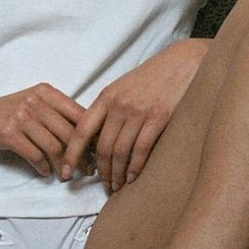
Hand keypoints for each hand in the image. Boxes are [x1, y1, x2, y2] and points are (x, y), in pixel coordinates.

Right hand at [0, 83, 85, 176]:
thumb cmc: (8, 112)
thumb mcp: (34, 104)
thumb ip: (57, 114)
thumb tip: (88, 138)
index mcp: (46, 92)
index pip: (78, 114)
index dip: (92, 136)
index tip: (98, 153)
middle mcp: (35, 101)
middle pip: (69, 133)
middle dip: (82, 156)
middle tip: (88, 171)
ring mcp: (21, 116)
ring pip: (54, 146)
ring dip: (63, 166)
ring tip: (66, 176)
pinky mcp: (8, 133)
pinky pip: (35, 155)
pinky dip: (44, 167)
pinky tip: (46, 173)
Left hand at [62, 39, 209, 191]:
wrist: (182, 63)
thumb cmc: (152, 77)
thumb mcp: (123, 87)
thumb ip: (109, 109)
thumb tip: (94, 138)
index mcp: (107, 97)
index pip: (82, 130)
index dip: (71, 154)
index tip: (66, 172)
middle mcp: (119, 105)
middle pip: (102, 147)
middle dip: (101, 172)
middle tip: (104, 185)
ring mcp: (139, 111)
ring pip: (120, 152)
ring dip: (117, 174)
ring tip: (117, 185)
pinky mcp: (159, 118)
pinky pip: (142, 150)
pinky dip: (135, 168)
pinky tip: (133, 177)